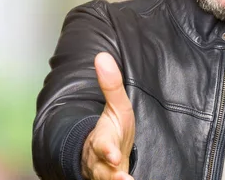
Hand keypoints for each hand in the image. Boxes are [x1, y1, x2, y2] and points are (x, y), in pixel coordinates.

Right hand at [81, 52, 135, 179]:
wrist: (105, 155)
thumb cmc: (112, 129)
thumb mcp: (116, 107)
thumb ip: (111, 85)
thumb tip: (102, 56)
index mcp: (102, 140)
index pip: (102, 145)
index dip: (106, 150)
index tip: (112, 154)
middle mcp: (102, 162)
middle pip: (103, 170)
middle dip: (111, 175)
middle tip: (122, 178)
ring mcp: (108, 175)